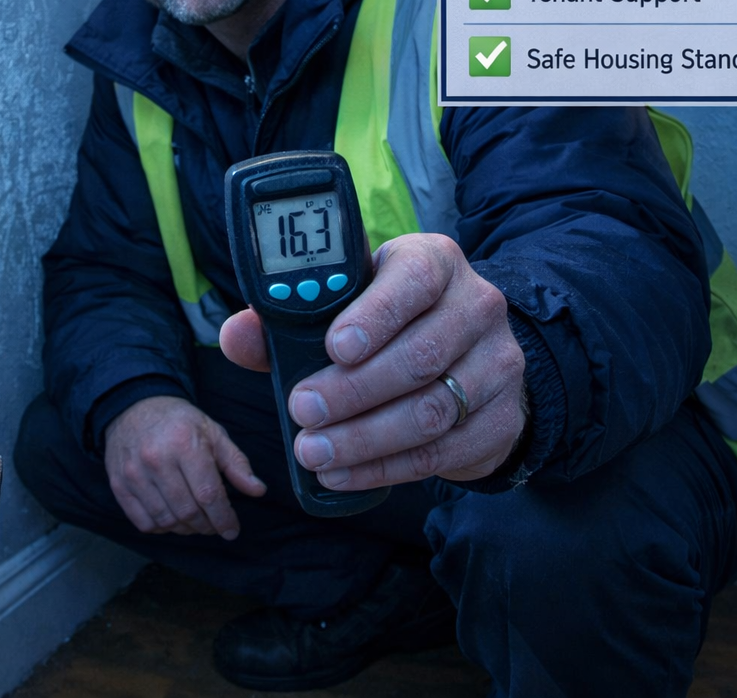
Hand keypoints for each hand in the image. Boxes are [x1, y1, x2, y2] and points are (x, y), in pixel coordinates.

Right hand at [103, 395, 266, 539]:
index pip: (208, 494)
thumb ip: (236, 463)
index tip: (232, 530)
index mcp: (185, 444)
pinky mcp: (119, 484)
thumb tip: (257, 490)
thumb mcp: (213, 433)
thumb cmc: (178, 422)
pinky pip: (143, 522)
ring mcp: (134, 474)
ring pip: (166, 520)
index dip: (223, 518)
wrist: (133, 406)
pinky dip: (161, 528)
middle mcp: (157, 459)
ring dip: (186, 529)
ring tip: (195, 523)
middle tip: (215, 526)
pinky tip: (172, 519)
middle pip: (187, 511)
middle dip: (207, 526)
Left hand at [220, 233, 525, 487]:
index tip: (333, 347)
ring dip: (364, 438)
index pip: (413, 279)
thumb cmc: (388, 323)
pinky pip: (442, 452)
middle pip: (419, 355)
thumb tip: (237, 335)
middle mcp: (475, 306)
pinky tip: (343, 473)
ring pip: (432, 410)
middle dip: (353, 390)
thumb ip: (287, 320)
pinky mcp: (500, 419)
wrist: (468, 358)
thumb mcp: (346, 307)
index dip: (374, 315)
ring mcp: (497, 364)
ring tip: (313, 450)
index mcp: (433, 262)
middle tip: (302, 410)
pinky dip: (385, 468)